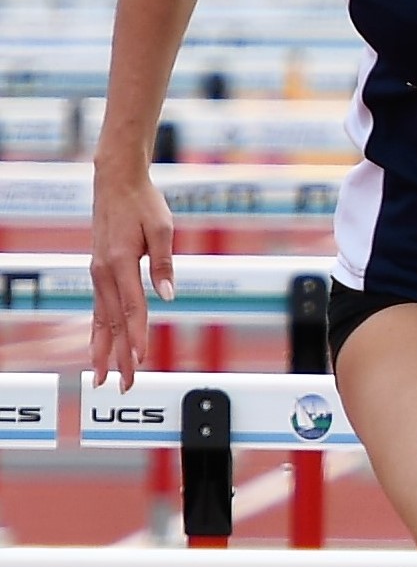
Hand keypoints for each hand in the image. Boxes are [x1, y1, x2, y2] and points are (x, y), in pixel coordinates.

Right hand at [90, 170, 175, 390]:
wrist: (116, 182)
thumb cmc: (142, 203)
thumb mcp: (162, 228)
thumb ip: (164, 263)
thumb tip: (168, 294)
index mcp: (121, 262)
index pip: (132, 308)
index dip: (138, 337)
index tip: (141, 361)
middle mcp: (104, 271)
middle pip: (113, 322)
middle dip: (118, 356)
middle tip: (124, 384)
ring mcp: (98, 273)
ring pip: (100, 319)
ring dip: (103, 350)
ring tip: (101, 377)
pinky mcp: (98, 271)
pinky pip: (98, 308)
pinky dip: (98, 331)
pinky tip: (99, 347)